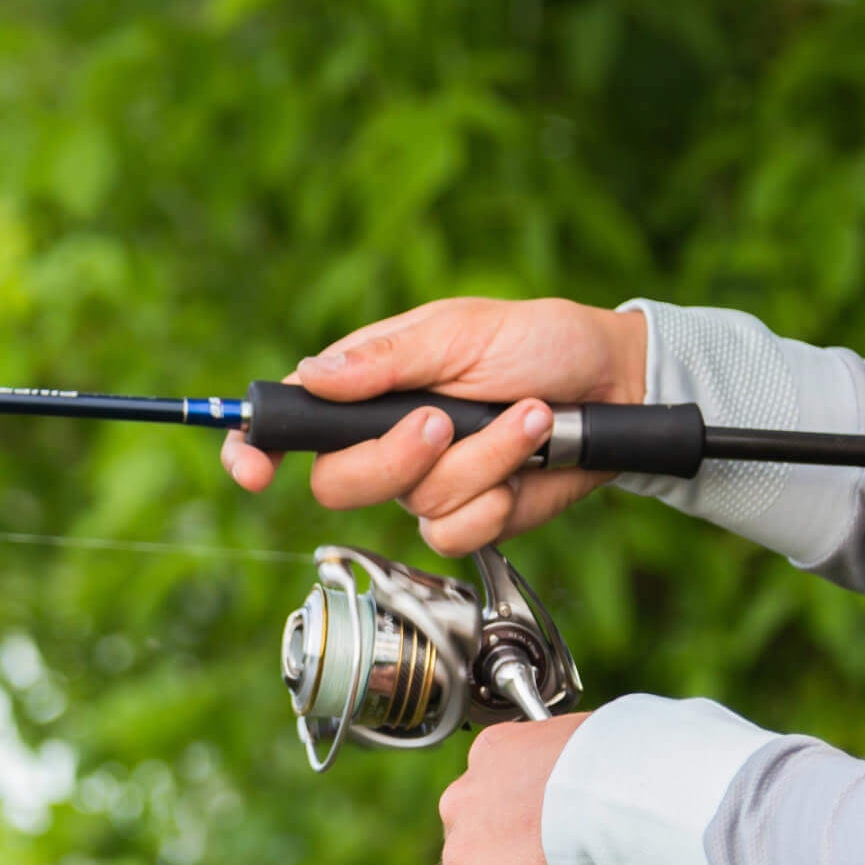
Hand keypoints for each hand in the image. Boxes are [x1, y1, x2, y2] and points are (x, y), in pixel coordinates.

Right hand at [221, 297, 648, 555]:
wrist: (612, 387)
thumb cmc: (537, 343)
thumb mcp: (459, 330)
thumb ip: (384, 357)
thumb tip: (313, 376)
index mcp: (368, 385)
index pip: (290, 422)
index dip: (258, 449)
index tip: (253, 468)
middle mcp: (387, 439)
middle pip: (339, 482)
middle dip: (395, 457)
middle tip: (445, 420)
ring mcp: (427, 484)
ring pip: (414, 505)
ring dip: (481, 461)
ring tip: (527, 417)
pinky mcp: (470, 518)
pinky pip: (456, 533)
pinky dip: (498, 498)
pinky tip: (528, 463)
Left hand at [436, 712, 614, 864]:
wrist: (622, 794)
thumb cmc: (635, 772)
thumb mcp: (610, 765)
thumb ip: (595, 790)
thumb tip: (627, 814)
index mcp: (495, 758)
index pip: (506, 811)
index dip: (546, 844)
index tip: (589, 860)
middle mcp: (467, 801)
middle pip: (491, 861)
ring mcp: (463, 857)